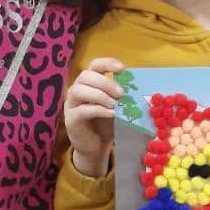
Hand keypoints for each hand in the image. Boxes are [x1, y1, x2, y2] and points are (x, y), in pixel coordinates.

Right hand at [64, 57, 124, 176]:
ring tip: (115, 104)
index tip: (122, 68)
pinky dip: (98, 110)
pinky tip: (111, 113)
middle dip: (105, 82)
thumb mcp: (117, 106)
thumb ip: (122, 96)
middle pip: (86, 75)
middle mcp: (76, 89)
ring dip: (100, 95)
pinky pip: (82, 110)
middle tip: (121, 93)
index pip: (94, 65)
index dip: (107, 63)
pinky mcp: (70, 119)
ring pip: (79, 90)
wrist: (96, 146)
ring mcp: (71, 104)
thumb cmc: (106, 123)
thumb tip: (139, 88)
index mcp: (89, 82)